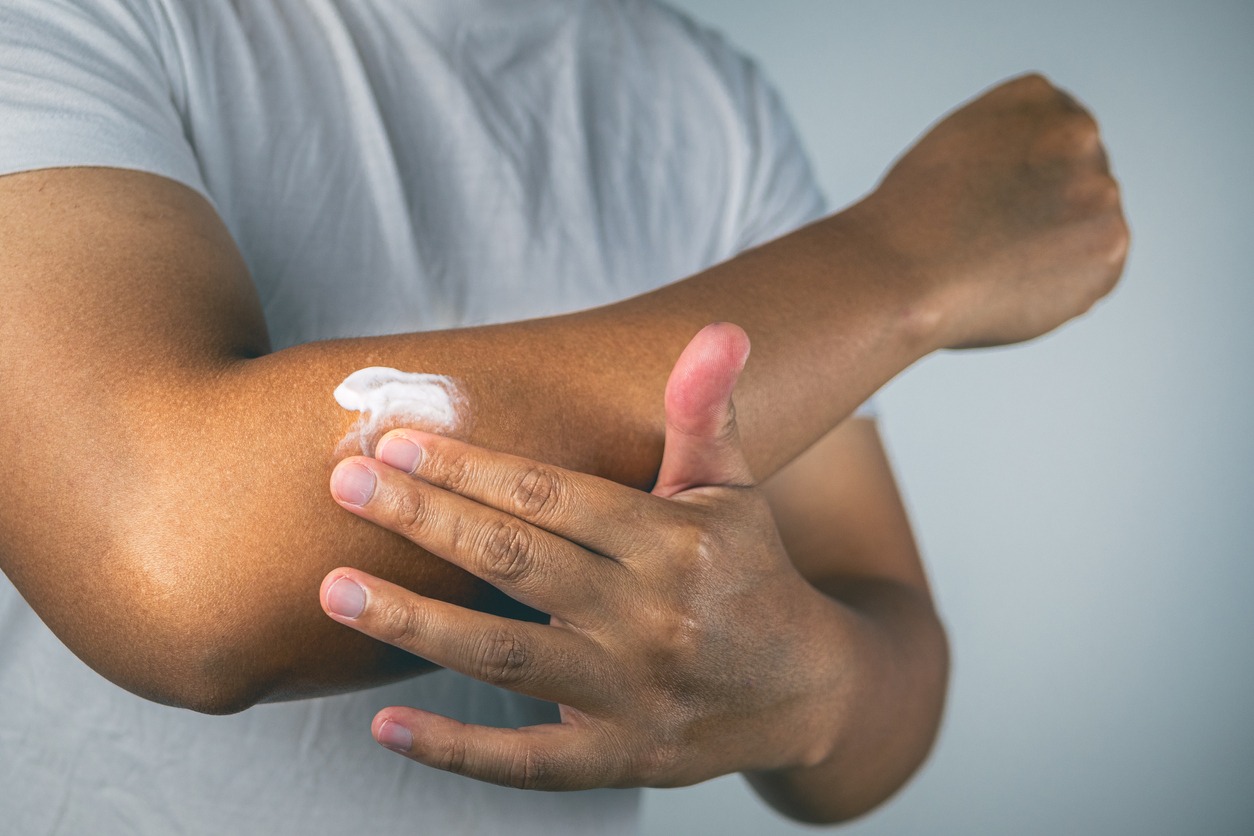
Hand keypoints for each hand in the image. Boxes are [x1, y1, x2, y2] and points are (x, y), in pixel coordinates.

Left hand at [319, 324, 844, 788]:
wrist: (807, 688)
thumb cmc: (751, 571)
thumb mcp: (734, 487)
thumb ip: (707, 412)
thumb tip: (721, 327)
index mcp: (674, 542)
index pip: (552, 496)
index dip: (470, 467)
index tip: (395, 441)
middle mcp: (650, 617)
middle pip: (517, 563)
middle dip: (425, 520)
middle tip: (343, 482)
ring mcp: (631, 695)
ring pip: (506, 656)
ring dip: (414, 622)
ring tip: (333, 589)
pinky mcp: (619, 757)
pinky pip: (528, 761)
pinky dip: (456, 748)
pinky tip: (386, 724)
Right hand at [854, 73, 1129, 347]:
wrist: (900, 272)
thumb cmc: (908, 221)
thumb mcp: (956, 145)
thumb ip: (1012, 148)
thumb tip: (1044, 189)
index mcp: (1036, 96)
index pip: (1053, 136)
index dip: (1024, 178)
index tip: (992, 201)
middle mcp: (1079, 133)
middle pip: (1077, 180)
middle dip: (1045, 211)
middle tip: (990, 239)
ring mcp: (1101, 192)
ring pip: (1088, 227)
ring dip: (1054, 249)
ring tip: (995, 263)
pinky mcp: (1110, 250)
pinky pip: (1094, 273)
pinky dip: (1061, 287)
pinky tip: (1013, 285)